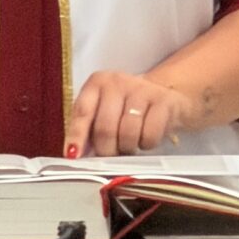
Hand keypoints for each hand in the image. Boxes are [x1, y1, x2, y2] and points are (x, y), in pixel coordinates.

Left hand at [64, 71, 194, 160]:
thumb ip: (87, 129)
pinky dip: (146, 144)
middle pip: (105, 128)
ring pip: (128, 133)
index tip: (74, 155)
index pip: (83, 111)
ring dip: (128, 148)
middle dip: (107, 149)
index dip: (77, 135)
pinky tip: (145, 139)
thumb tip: (76, 154)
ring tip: (129, 145)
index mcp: (97, 83)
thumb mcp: (103, 111)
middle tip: (112, 153)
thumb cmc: (126, 108)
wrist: (164, 94)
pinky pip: (150, 135)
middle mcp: (118, 82)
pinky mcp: (164, 101)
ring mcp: (142, 90)